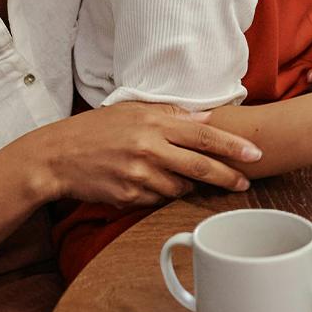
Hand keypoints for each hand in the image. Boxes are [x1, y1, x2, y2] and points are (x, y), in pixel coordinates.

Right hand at [32, 102, 262, 208]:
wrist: (56, 157)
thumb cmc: (96, 130)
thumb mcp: (133, 110)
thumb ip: (171, 115)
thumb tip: (206, 117)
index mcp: (154, 124)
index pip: (204, 135)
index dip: (233, 147)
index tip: (256, 155)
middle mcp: (150, 149)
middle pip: (201, 167)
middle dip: (228, 176)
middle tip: (246, 182)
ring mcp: (140, 176)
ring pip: (181, 188)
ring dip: (188, 185)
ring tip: (178, 176)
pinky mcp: (130, 197)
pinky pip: (158, 200)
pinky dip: (162, 194)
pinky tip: (150, 183)